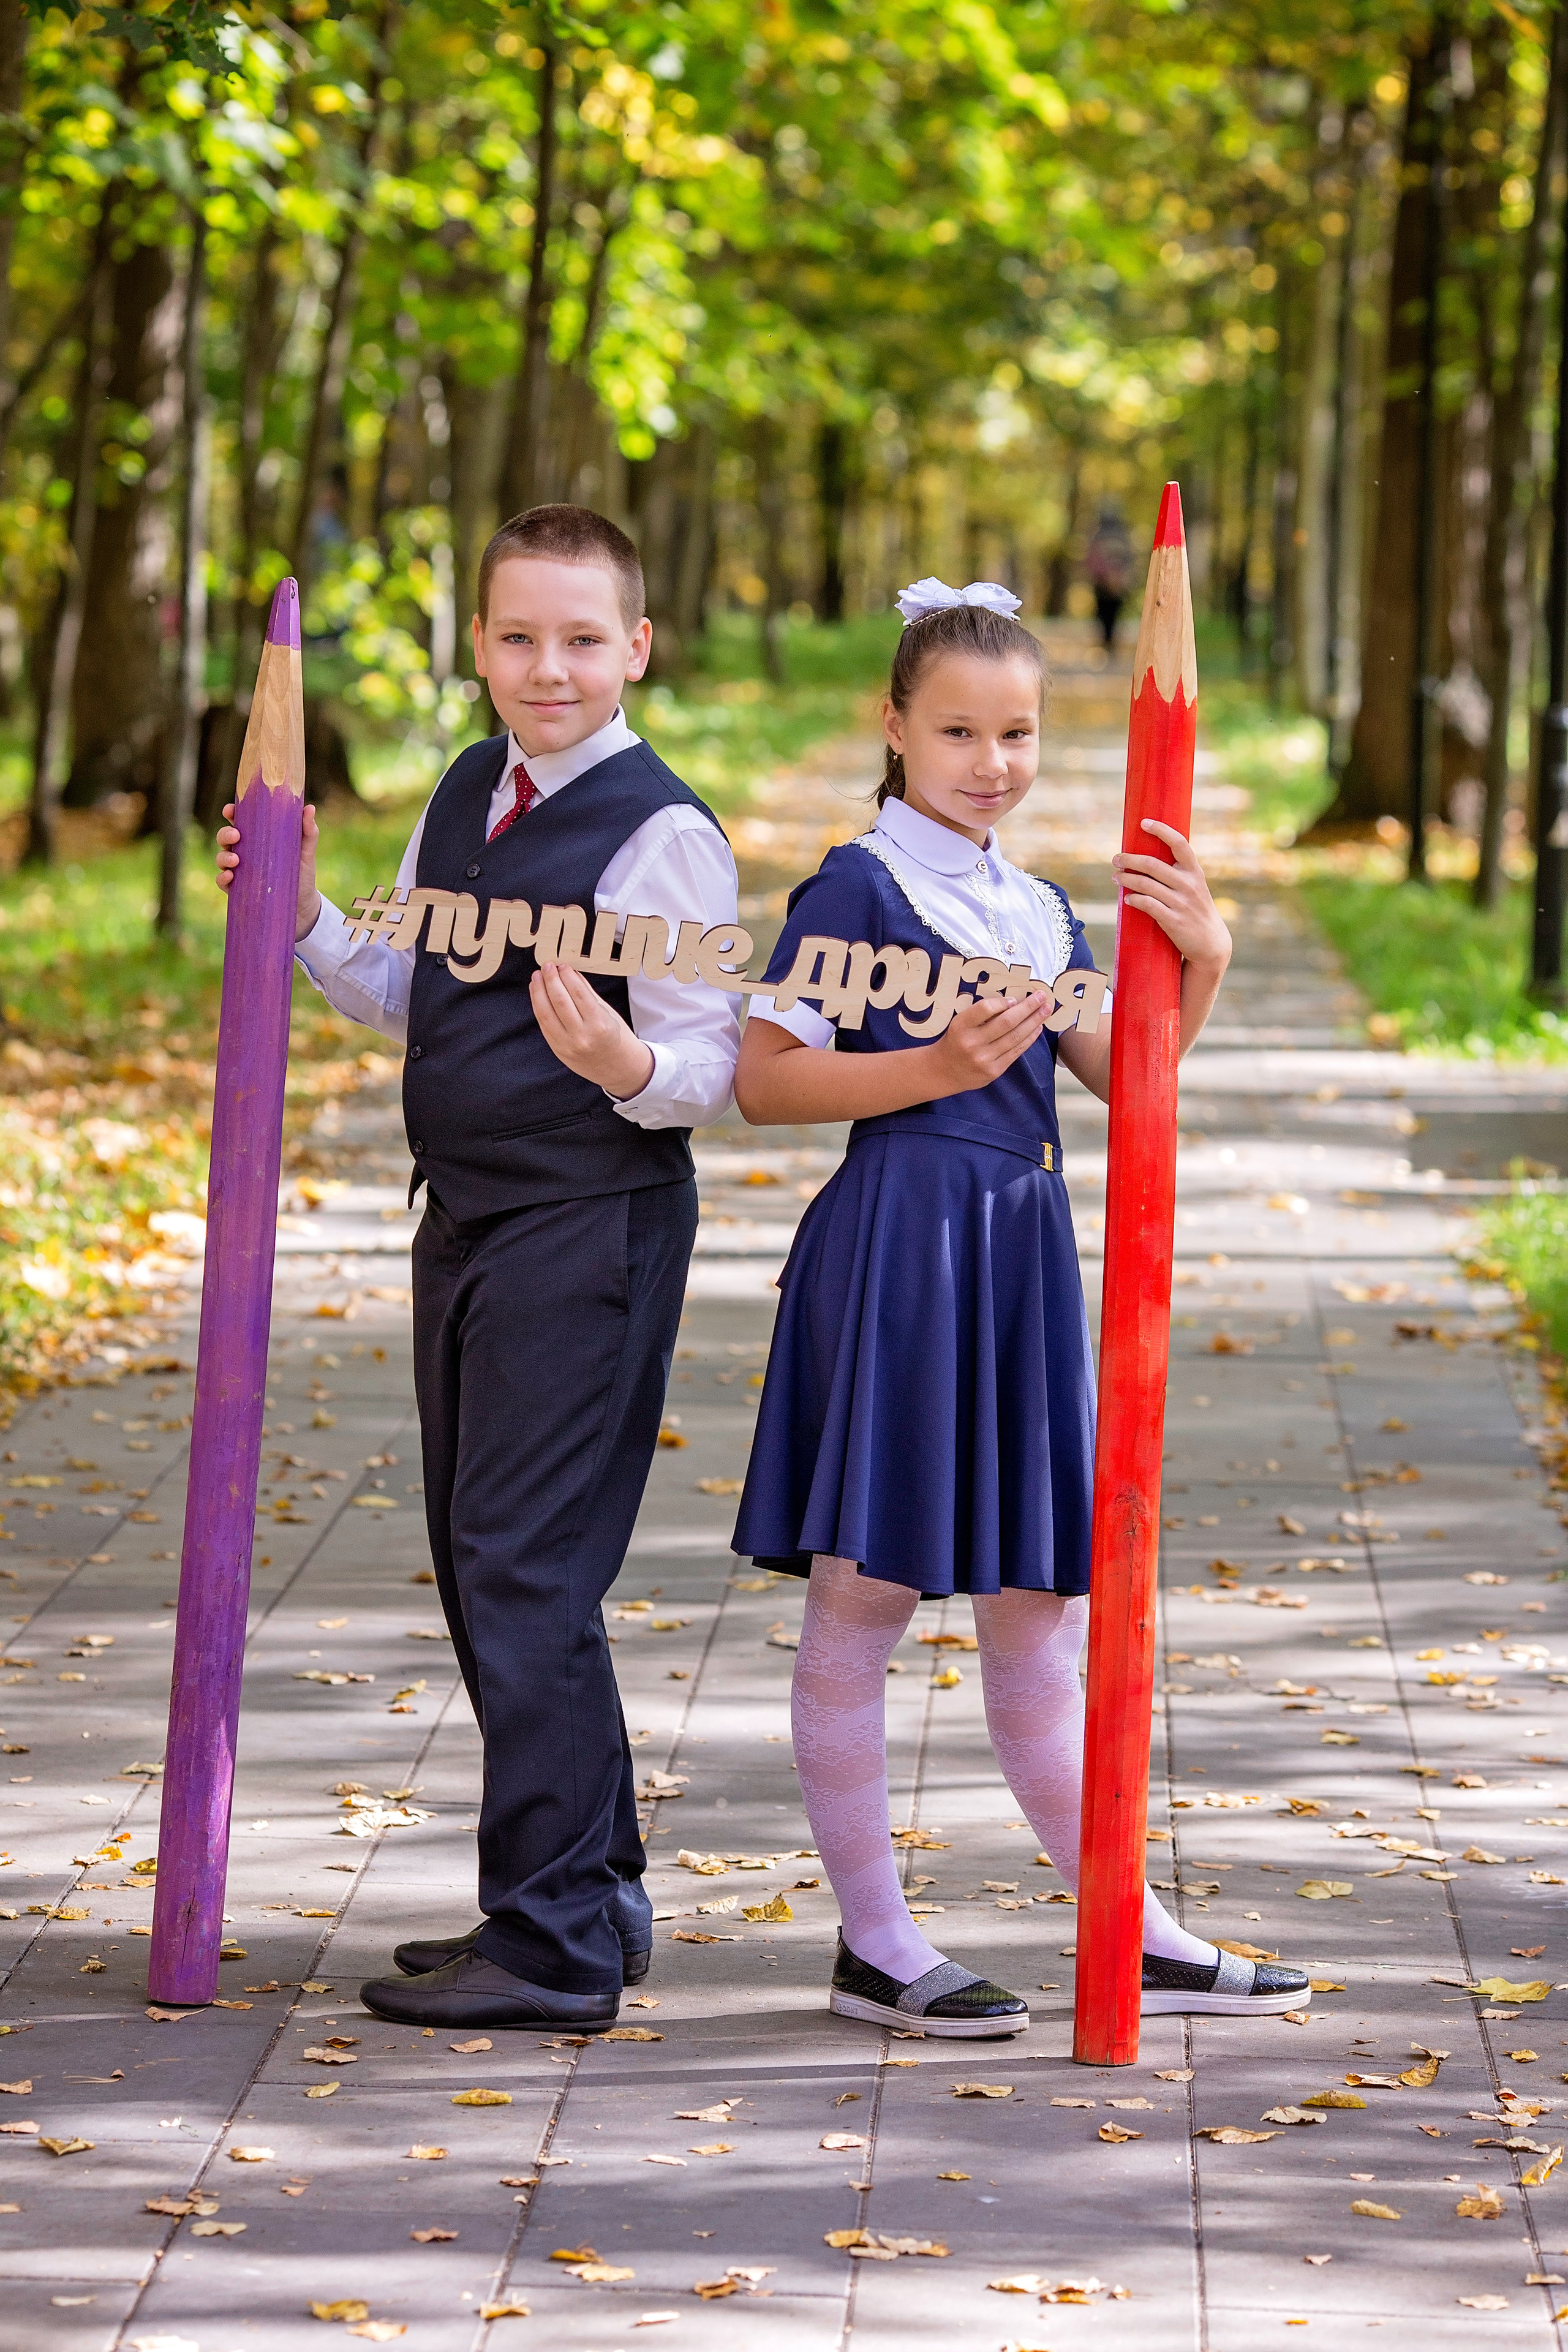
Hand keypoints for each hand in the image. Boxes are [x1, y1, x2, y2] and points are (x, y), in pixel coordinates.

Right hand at [216, 802, 321, 942]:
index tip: (230, 810)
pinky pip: (223, 882)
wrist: (303, 906)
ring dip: (223, 857)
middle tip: (236, 836)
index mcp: (258, 839)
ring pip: (221, 858)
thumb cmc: (302, 875)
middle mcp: (245, 853)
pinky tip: (230, 876)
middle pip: (226, 838)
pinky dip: (222, 878)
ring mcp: (239, 871)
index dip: (232, 813)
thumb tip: (309, 808)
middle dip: (225, 834)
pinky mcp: (238, 890)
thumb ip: (308, 832)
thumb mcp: (306, 853)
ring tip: (235, 860)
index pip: (240, 822)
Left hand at [531, 962, 655, 1099]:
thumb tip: (570, 972)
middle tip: (547, 966)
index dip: (567, 976)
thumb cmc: (614, 1037)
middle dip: (551, 980)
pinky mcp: (558, 1049)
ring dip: (539, 992)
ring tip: (537, 977)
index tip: (562, 965)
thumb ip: (587, 993)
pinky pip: (544, 1024)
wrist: (617, 1068)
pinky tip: (537, 994)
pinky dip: (538, 1007)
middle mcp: (582, 1035)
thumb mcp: (607, 1012)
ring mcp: (567, 1044)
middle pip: (560, 1001)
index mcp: (599, 1024)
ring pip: (547, 1013)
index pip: (578, 993)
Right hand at [924, 988, 1053, 1097]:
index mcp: (960, 1026)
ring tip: (1045, 1010)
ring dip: (1034, 1021)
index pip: (984, 1009)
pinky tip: (1037, 1028)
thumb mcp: (960, 1023)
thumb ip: (981, 1014)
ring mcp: (984, 1058)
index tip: (1015, 998)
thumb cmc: (956, 1041)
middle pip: (1006, 1022)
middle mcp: (972, 1043)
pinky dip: (1029, 1038)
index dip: (1002, 1002)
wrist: (944, 1071)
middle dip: (1028, 1008)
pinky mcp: (994, 1070)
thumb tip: (1012, 1002)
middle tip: (1041, 997)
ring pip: (1015, 1037)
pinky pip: (1016, 1051)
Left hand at [1112, 820, 1230, 972]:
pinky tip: (1127, 898)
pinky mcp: (1173, 920)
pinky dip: (1133, 899)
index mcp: (1194, 871)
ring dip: (1126, 879)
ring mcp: (1181, 902)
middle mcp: (1189, 884)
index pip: (1179, 843)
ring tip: (1116, 877)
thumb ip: (1178, 872)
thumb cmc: (1196, 910)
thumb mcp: (1194, 887)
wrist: (1210, 943)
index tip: (1143, 823)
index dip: (1161, 830)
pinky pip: (1147, 905)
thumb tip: (1147, 858)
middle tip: (1116, 859)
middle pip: (1152, 864)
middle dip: (1129, 859)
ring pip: (1145, 884)